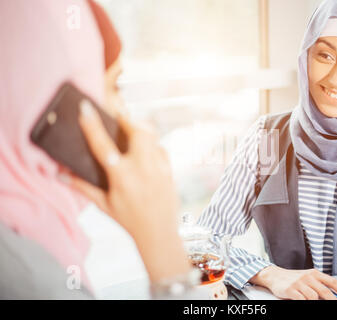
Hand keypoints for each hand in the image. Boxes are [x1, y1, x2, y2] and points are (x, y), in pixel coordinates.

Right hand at [64, 100, 190, 280]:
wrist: (159, 233)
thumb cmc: (129, 220)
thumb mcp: (104, 205)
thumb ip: (82, 187)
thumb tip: (59, 173)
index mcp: (122, 177)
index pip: (102, 145)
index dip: (92, 124)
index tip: (85, 108)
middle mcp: (142, 169)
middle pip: (138, 132)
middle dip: (128, 119)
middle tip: (119, 116)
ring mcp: (159, 168)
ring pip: (153, 137)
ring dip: (141, 130)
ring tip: (131, 129)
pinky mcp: (170, 170)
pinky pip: (161, 149)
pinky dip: (153, 145)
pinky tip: (146, 150)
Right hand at [250, 265, 336, 299]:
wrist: (274, 276)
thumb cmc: (292, 278)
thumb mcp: (307, 277)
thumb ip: (319, 284)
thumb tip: (333, 295)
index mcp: (314, 273)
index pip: (332, 281)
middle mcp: (308, 277)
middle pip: (325, 292)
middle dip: (333, 301)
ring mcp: (299, 283)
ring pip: (314, 297)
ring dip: (316, 302)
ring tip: (315, 301)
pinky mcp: (291, 290)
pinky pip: (302, 300)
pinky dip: (306, 302)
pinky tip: (305, 302)